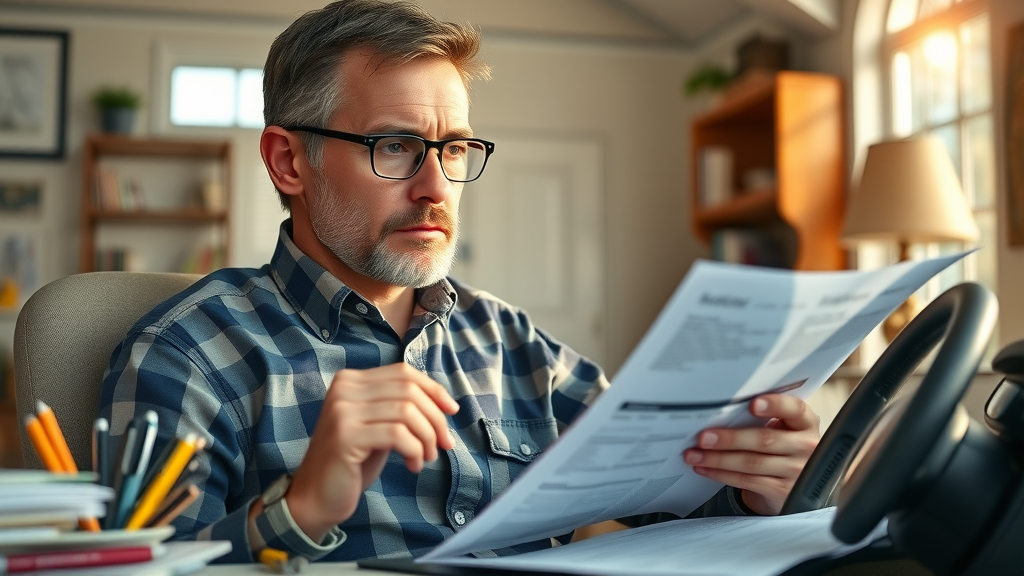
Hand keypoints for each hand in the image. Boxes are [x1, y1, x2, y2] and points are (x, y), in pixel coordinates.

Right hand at [285, 363, 458, 540]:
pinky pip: (397, 434)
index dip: (434, 389)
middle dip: (435, 418)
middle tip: (444, 444)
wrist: (316, 497)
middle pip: (409, 390)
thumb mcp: (379, 426)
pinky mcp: (346, 436)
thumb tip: (445, 403)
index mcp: (350, 380)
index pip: (404, 372)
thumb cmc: (353, 463)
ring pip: (407, 411)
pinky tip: (413, 466)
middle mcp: (343, 388)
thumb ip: (400, 407)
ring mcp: (342, 411)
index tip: (452, 411)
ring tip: (426, 458)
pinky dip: (414, 450)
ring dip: (427, 437)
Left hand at [683, 394, 819, 515]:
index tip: (752, 404)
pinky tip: (705, 468)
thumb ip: (762, 418)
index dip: (775, 405)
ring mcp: (796, 471)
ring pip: (751, 463)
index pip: (795, 409)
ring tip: (694, 454)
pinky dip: (721, 474)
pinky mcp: (783, 492)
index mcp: (805, 423)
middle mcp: (806, 447)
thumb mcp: (781, 429)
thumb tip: (720, 412)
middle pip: (765, 440)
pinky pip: (747, 481)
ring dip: (718, 458)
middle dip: (730, 438)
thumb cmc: (779, 447)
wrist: (791, 485)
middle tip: (703, 437)